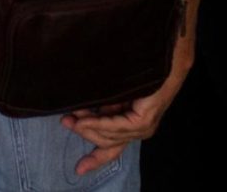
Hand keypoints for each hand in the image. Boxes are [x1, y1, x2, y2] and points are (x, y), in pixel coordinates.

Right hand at [59, 61, 188, 176]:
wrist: (162, 58)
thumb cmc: (139, 70)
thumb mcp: (116, 94)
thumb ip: (105, 108)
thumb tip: (81, 114)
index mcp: (133, 125)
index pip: (113, 147)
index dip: (96, 159)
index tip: (79, 169)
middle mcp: (140, 129)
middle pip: (107, 142)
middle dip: (84, 134)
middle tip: (64, 122)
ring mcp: (143, 126)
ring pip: (110, 136)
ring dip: (88, 128)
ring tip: (70, 118)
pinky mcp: (144, 120)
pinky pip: (117, 127)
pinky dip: (99, 124)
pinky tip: (85, 120)